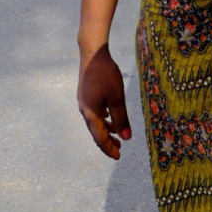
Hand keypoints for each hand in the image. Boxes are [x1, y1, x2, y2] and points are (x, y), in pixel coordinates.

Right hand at [77, 44, 131, 159]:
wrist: (92, 54)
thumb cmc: (105, 75)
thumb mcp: (117, 97)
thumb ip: (121, 118)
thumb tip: (126, 137)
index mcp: (91, 113)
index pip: (100, 137)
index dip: (109, 148)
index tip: (118, 157)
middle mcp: (85, 110)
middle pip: (96, 131)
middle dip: (107, 142)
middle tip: (119, 150)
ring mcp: (84, 102)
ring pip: (96, 122)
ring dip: (106, 130)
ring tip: (117, 136)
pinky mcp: (86, 94)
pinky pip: (95, 112)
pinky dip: (104, 119)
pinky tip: (110, 117)